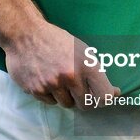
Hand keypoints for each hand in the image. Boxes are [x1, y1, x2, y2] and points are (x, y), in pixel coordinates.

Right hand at [4, 20, 120, 108]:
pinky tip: (46, 78)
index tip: (102, 97)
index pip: (104, 96)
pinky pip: (50, 102)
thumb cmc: (57, 41)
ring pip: (66, 104)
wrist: (25, 34)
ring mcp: (52, 84)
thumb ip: (96, 72)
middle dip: (83, 98)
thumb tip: (114, 93)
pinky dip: (50, 94)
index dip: (105, 100)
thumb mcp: (82, 50)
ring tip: (58, 78)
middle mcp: (71, 77)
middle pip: (85, 105)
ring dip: (65, 96)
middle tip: (76, 86)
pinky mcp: (36, 90)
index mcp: (86, 65)